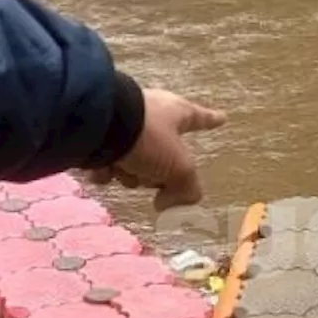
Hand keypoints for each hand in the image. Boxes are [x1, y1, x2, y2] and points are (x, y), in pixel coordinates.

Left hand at [89, 89, 225, 209]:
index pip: (201, 119)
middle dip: (157, 172)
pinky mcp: (96, 131)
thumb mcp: (179, 169)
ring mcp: (122, 123)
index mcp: (176, 113)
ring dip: (130, 173)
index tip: (222, 117)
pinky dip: (105, 168)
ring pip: (135, 160)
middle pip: (164, 153)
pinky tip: (101, 167)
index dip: (211, 121)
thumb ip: (186, 189)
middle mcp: (151, 115)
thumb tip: (166, 204)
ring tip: (122, 168)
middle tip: (153, 176)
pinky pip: (107, 160)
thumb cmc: (148, 138)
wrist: (95, 124)